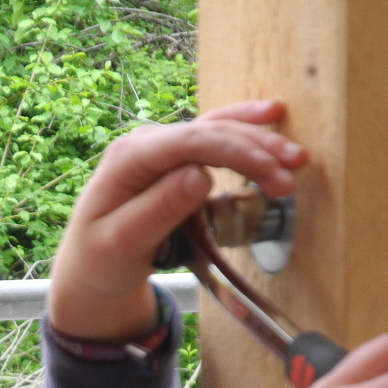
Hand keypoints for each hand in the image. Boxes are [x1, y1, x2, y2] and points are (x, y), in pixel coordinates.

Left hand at [48, 99, 308, 341]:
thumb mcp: (122, 244)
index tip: (270, 172)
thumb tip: (201, 176)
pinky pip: (213, 138)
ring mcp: (160, 150)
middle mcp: (144, 145)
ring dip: (258, 140)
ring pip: (216, 131)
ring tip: (297, 157)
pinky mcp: (174, 162)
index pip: (188, 143)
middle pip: (208, 133)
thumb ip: (158, 210)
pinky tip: (271, 116)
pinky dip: (243, 130)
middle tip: (292, 173)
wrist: (90, 271)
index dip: (234, 152)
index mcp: (127, 159)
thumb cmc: (100, 262)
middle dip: (255, 148)